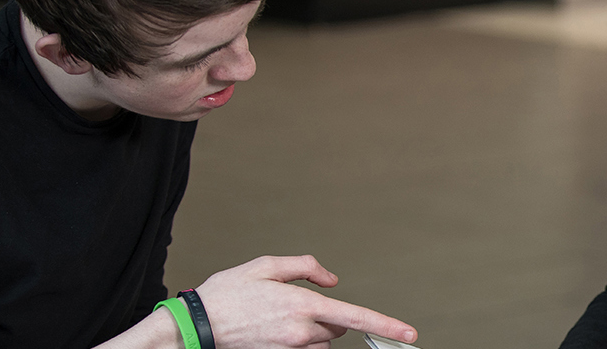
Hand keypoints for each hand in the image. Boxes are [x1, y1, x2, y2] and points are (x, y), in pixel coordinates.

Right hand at [192, 255, 416, 347]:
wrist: (198, 327)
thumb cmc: (227, 294)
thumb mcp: (266, 266)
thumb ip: (306, 268)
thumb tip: (333, 279)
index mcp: (302, 305)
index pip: (355, 317)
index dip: (386, 325)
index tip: (408, 334)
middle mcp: (301, 332)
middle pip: (338, 327)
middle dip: (329, 315)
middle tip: (297, 304)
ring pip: (322, 341)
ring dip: (314, 329)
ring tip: (280, 317)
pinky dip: (299, 340)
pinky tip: (275, 329)